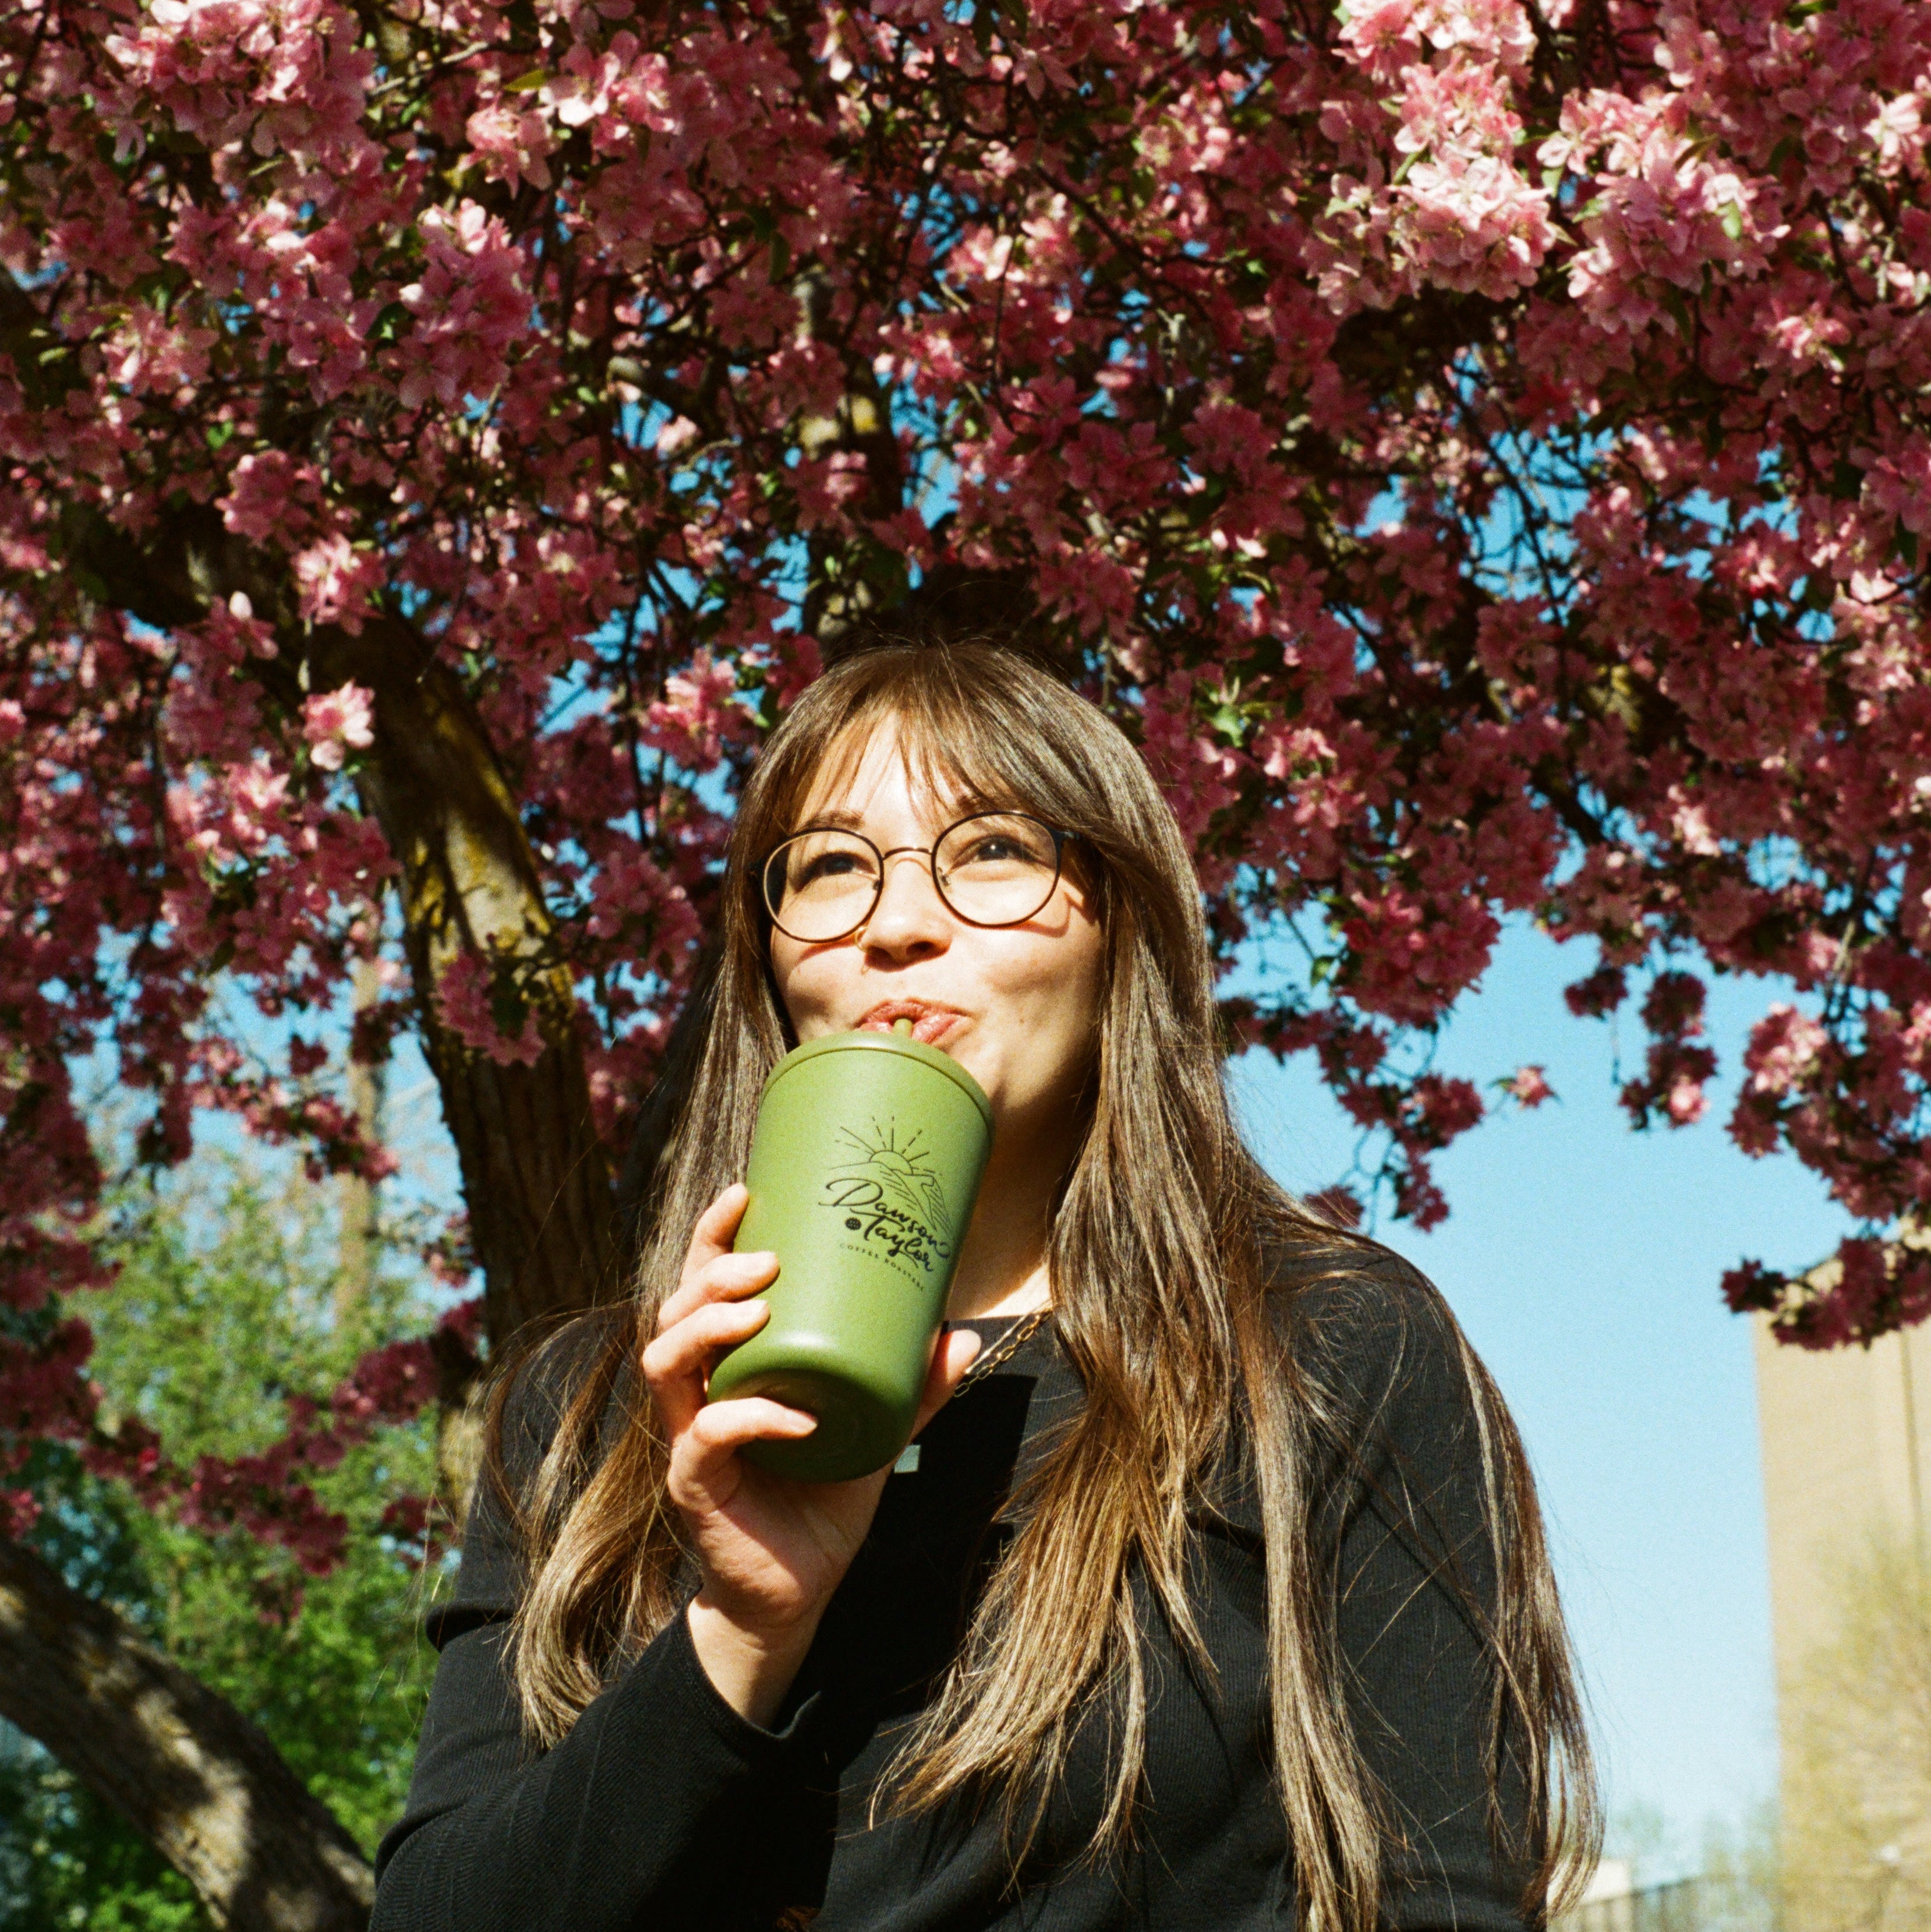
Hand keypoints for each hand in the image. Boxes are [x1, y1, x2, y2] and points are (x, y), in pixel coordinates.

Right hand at [642, 1181, 980, 1724]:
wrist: (799, 1591)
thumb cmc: (825, 1497)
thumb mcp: (876, 1432)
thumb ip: (913, 1390)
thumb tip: (961, 1336)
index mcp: (729, 1364)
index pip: (699, 1285)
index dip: (711, 1236)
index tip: (744, 1192)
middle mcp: (698, 1392)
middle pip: (672, 1311)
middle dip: (710, 1274)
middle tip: (764, 1260)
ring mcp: (689, 1437)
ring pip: (667, 1363)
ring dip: (708, 1328)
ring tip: (758, 1315)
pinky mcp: (695, 1484)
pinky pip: (707, 1437)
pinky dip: (751, 1417)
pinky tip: (797, 1419)